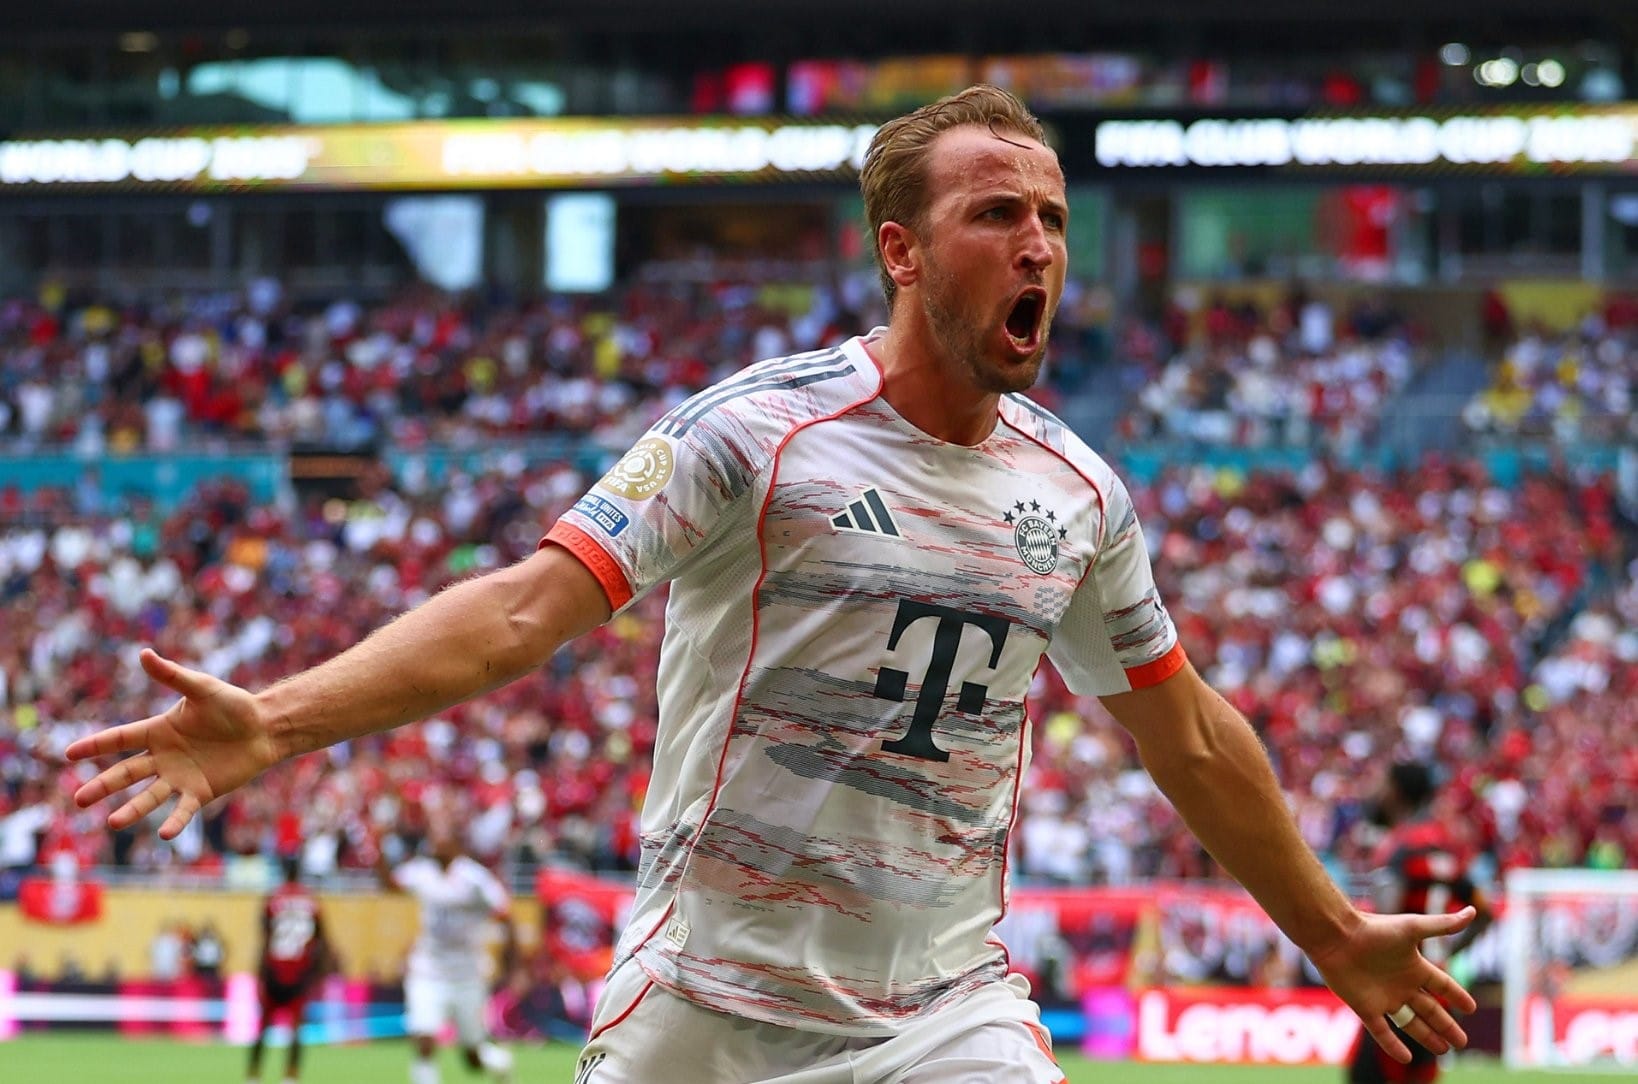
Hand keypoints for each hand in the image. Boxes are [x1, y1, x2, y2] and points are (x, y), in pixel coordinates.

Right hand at [67, 649, 277, 838]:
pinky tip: (164, 835)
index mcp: (158, 731)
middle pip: (126, 773)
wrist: (264, 727)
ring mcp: (180, 777)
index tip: (68, 754)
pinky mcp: (201, 791)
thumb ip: (172, 676)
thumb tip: (144, 654)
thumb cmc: (233, 705)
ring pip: (149, 796)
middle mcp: (163, 757)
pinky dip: (175, 822)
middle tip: (79, 800)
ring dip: (132, 810)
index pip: (119, 739)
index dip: (95, 745)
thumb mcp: (201, 688)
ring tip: (112, 822)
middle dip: (102, 786)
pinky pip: (184, 810)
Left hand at [1308, 907, 1478, 1063]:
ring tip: (1444, 1050)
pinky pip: (1381, 1032)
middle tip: (1462, 1042)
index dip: (1456, 995)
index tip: (1471, 1008)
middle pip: (1430, 1010)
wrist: (1336, 935)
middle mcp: (1401, 984)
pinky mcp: (1365, 1007)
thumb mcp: (1413, 928)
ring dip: (1427, 1037)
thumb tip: (1473, 910)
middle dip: (1446, 1025)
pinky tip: (1406, 1059)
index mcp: (1414, 966)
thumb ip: (1443, 925)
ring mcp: (1384, 997)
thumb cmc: (1374, 929)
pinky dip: (1393, 1045)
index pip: (1442, 985)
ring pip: (1411, 1023)